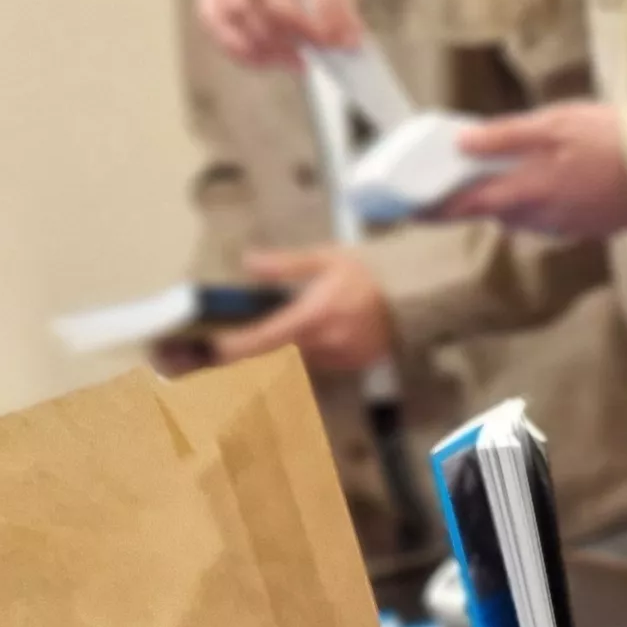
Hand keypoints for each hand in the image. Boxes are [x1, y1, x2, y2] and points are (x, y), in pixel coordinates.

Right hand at [196, 0, 362, 67]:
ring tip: (299, 60)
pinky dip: (242, 48)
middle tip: (320, 50)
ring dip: (266, 42)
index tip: (346, 39)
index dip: (327, 5)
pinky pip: (215, 23)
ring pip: (231, 7)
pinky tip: (271, 60)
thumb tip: (345, 42)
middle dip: (291, 25)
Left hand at [211, 247, 397, 372]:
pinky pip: (316, 368)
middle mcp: (324, 344)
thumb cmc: (367, 274)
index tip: (213, 350)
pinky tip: (289, 356)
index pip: (266, 339)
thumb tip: (249, 262)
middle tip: (221, 359)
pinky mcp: (350, 366)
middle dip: (249, 360)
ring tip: (249, 359)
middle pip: (274, 360)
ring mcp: (338, 359)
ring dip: (273, 363)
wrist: (413, 296)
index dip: (236, 348)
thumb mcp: (326, 258)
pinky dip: (298, 364)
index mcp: (313, 317)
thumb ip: (286, 264)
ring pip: (294, 367)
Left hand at [447, 103, 626, 239]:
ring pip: (526, 216)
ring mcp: (568, 226)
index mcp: (526, 192)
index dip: (436, 208)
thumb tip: (463, 144)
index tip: (412, 208)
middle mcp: (542, 218)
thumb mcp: (554, 124)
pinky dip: (546, 201)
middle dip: (482, 195)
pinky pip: (554, 217)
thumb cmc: (613, 141)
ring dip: (516, 197)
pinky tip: (561, 178)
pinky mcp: (591, 227)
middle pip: (497, 212)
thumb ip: (505, 136)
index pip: (467, 206)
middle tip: (474, 170)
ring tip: (524, 168)